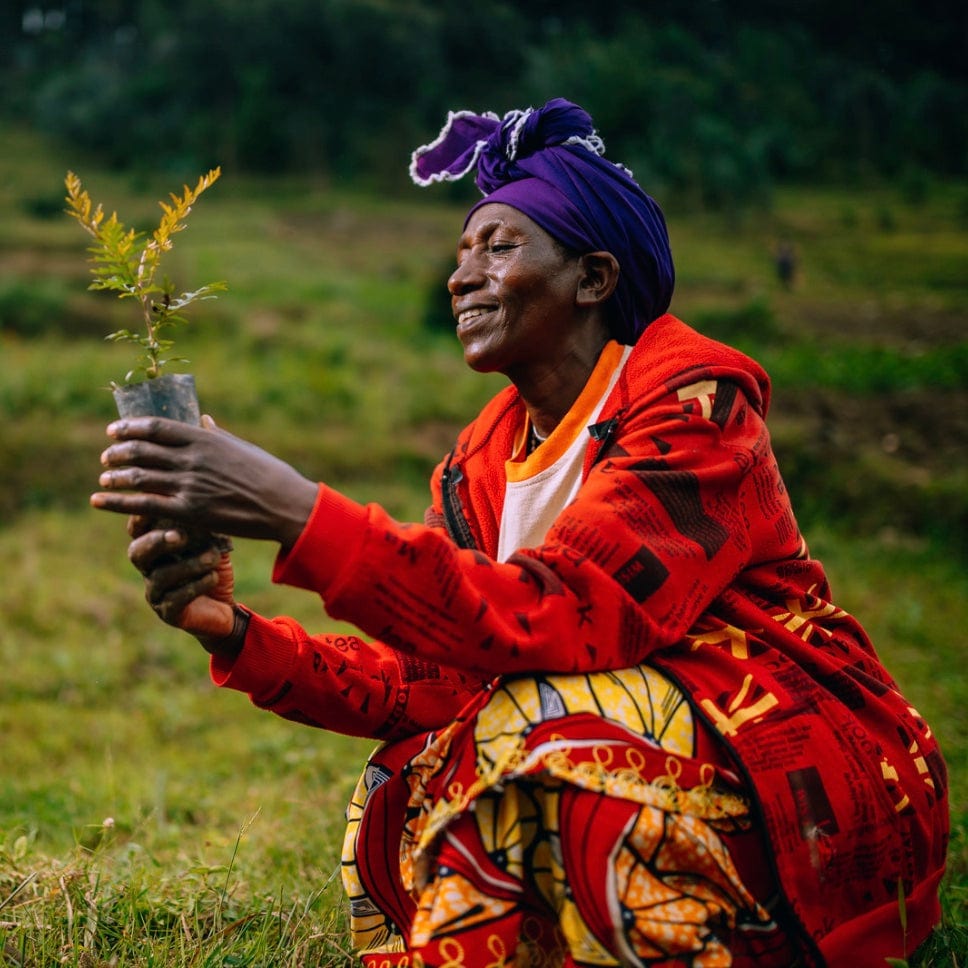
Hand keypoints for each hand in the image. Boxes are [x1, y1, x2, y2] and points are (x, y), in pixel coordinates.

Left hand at [91, 415, 317, 549]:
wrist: (285, 505)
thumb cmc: (269, 474)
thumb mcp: (243, 447)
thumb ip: (216, 435)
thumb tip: (203, 419)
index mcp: (204, 439)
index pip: (156, 427)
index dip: (129, 428)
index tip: (114, 430)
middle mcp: (192, 459)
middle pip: (141, 451)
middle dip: (117, 452)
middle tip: (106, 455)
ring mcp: (190, 486)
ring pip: (138, 477)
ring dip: (113, 476)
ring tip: (103, 476)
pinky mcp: (190, 512)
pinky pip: (144, 506)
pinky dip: (117, 502)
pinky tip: (99, 501)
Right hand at [127, 516, 242, 656]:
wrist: (224, 605)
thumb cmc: (213, 566)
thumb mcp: (211, 540)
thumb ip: (200, 523)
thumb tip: (200, 498)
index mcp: (153, 546)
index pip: (138, 529)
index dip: (142, 517)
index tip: (157, 502)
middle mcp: (148, 568)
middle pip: (137, 552)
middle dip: (157, 542)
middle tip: (179, 535)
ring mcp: (155, 592)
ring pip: (161, 576)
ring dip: (190, 564)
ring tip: (212, 557)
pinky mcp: (168, 612)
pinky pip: (175, 599)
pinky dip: (196, 585)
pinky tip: (213, 577)